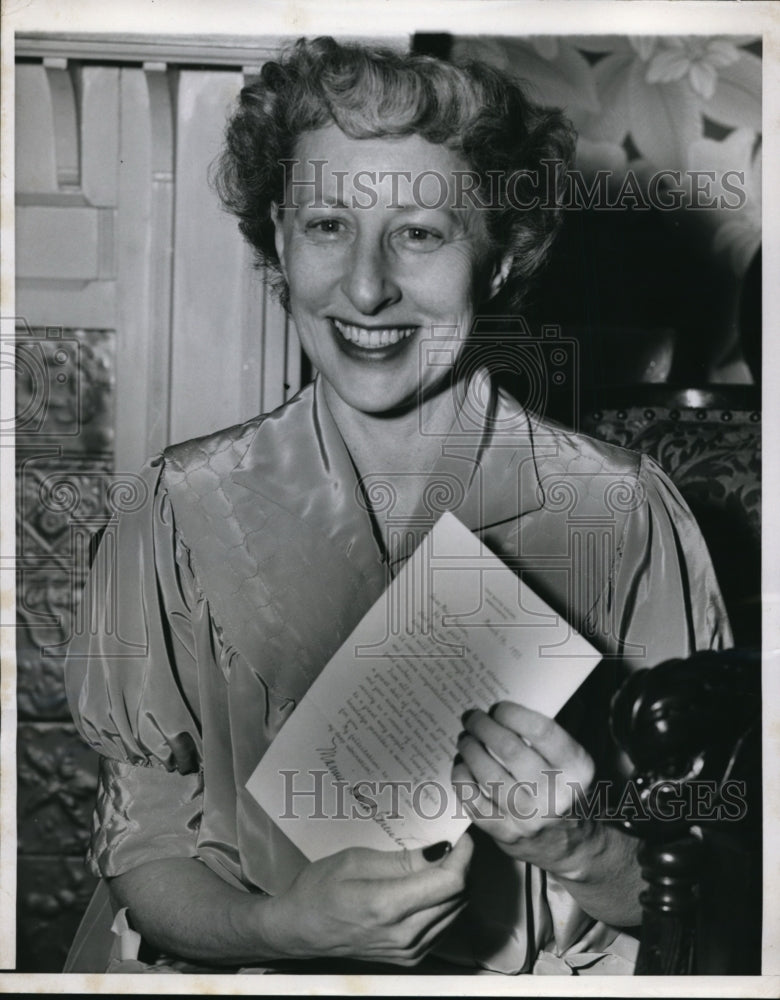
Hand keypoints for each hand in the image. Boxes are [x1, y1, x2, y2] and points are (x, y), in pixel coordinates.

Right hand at [259, 835, 472, 965]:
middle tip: (453, 841)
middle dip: (463, 865)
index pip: (450, 882)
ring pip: (456, 911)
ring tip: (442, 858)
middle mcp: (404, 936)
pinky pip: (444, 925)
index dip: (464, 855)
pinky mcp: (410, 956)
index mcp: (388, 907)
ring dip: (456, 883)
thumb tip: (441, 850)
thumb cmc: (319, 889)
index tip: (462, 834)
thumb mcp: (355, 860)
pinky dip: (446, 901)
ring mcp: (409, 951)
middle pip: (459, 897)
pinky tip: (431, 883)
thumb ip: (402, 859)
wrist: (298, 929)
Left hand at [452, 702, 601, 878]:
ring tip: (465, 740)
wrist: (572, 846)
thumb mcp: (571, 763)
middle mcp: (554, 794)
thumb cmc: (564, 791)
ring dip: (469, 749)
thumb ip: (543, 738)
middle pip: (508, 749)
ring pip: (487, 773)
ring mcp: (529, 817)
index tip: (498, 708)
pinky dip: (462, 777)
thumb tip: (498, 711)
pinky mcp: (506, 833)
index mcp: (576, 769)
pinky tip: (462, 765)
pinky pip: (473, 800)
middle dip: (483, 726)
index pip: (540, 730)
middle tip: (471, 718)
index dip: (512, 713)